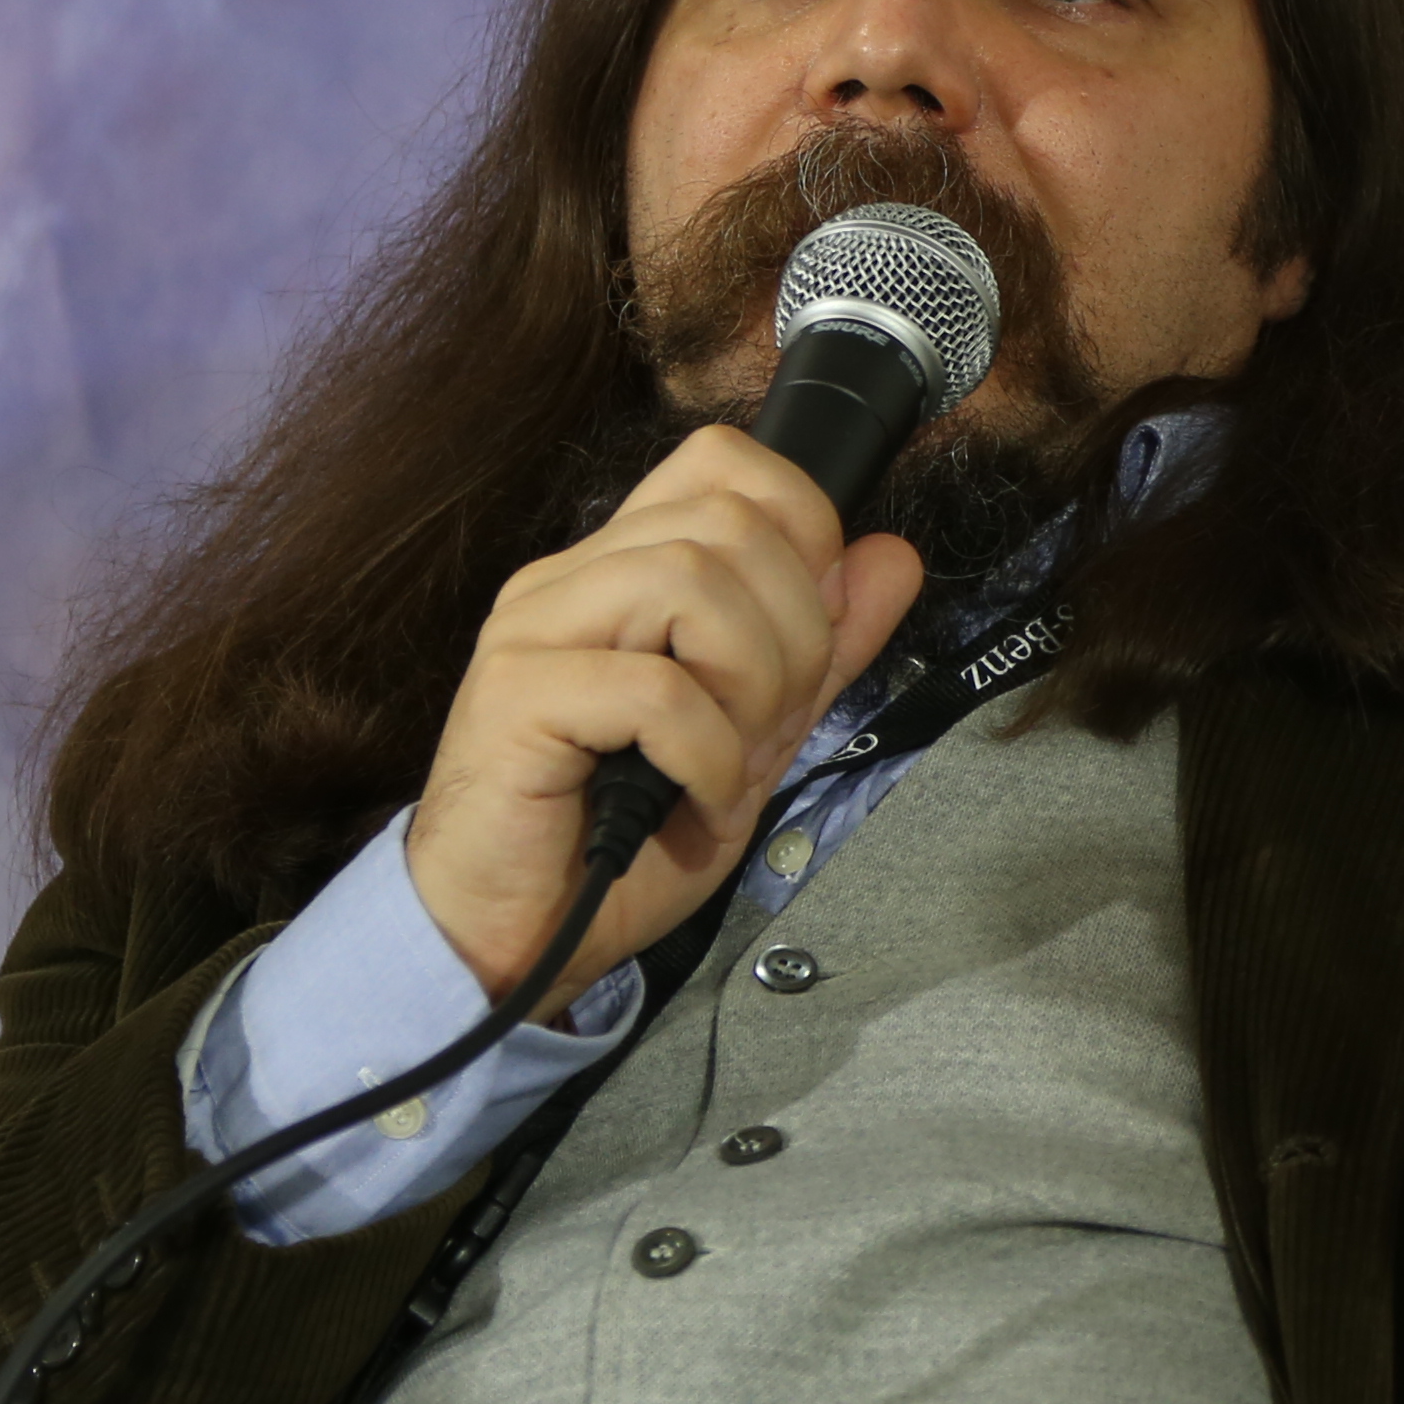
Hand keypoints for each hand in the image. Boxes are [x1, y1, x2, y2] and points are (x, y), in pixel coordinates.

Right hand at [401, 424, 925, 1010]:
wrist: (512, 941)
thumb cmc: (615, 846)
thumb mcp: (752, 740)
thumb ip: (820, 651)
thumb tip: (892, 559)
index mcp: (619, 571)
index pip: (720, 462)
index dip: (798, 524)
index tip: (807, 628)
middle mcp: (570, 580)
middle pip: (725, 518)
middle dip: (791, 627)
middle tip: (767, 720)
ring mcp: (534, 630)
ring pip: (689, 578)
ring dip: (748, 682)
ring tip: (729, 758)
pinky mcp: (515, 696)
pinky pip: (653, 688)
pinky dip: (706, 753)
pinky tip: (693, 798)